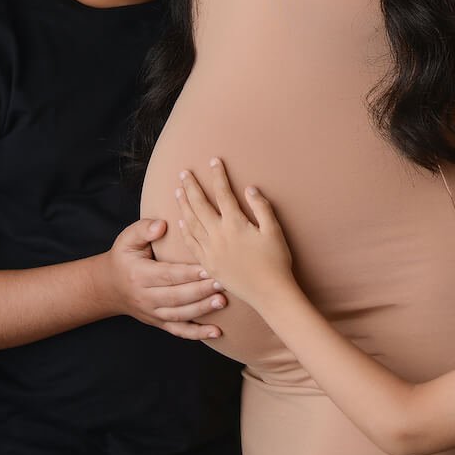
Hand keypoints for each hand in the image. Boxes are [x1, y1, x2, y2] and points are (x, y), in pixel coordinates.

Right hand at [100, 218, 227, 339]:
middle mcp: (145, 297)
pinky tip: (216, 332)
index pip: (167, 275)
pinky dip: (197, 334)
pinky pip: (179, 331)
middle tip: (223, 283)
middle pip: (176, 296)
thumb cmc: (124, 258)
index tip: (208, 268)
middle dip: (201, 291)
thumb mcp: (126, 239)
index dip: (188, 273)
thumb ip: (143, 229)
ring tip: (222, 301)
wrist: (110, 287)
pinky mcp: (159, 322)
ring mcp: (152, 312)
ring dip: (202, 310)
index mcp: (139, 275)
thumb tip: (162, 225)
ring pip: (179, 315)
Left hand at [173, 159, 292, 307]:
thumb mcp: (274, 230)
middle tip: (184, 172)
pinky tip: (181, 221)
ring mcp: (211, 251)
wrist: (269, 293)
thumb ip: (261, 207)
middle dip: (191, 186)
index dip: (218, 175)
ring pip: (191, 223)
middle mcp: (219, 235)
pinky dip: (185, 230)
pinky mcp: (208, 264)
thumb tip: (249, 188)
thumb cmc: (276, 261)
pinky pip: (191, 243)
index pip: (223, 193)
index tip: (214, 161)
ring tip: (178, 191)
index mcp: (235, 224)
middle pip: (200, 205)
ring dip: (183, 205)